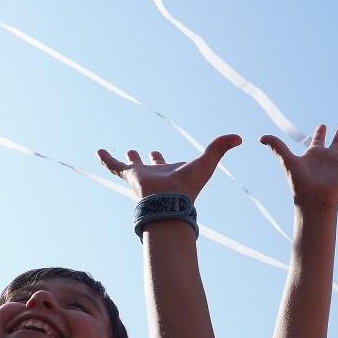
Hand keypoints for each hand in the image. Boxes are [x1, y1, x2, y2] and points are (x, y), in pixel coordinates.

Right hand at [99, 134, 241, 203]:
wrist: (171, 199)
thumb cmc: (188, 184)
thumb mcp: (207, 161)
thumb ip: (220, 148)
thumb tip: (240, 137)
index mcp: (170, 172)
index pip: (165, 163)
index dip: (162, 158)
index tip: (157, 153)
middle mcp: (155, 174)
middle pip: (150, 165)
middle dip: (148, 158)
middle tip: (144, 151)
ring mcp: (141, 175)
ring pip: (130, 165)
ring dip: (126, 159)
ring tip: (122, 152)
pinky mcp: (129, 175)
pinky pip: (114, 166)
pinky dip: (106, 159)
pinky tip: (98, 151)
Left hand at [261, 122, 337, 210]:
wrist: (314, 200)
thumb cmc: (300, 183)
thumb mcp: (287, 161)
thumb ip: (277, 147)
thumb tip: (260, 137)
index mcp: (315, 154)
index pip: (318, 140)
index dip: (320, 132)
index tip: (322, 125)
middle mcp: (329, 157)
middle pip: (337, 141)